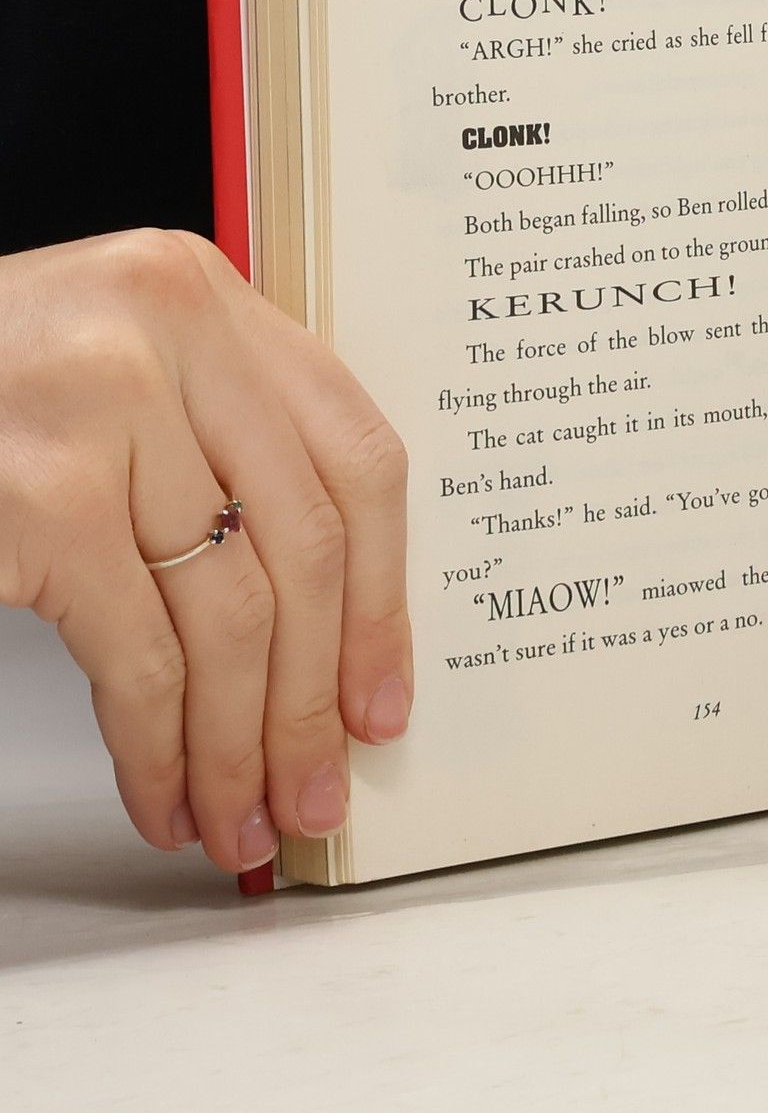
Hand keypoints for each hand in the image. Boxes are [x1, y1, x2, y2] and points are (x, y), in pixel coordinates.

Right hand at [0, 230, 410, 871]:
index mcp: (204, 294)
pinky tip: (165, 794)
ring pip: (232, 614)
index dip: (382, 595)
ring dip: (240, 744)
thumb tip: (329, 632)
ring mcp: (102, 408)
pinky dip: (160, 748)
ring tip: (242, 818)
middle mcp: (167, 331)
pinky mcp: (39, 497)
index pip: (355, 457)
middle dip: (314, 697)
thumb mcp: (119, 372)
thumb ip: (221, 445)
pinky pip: (141, 655)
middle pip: (303, 546)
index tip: (382, 695)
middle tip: (318, 789)